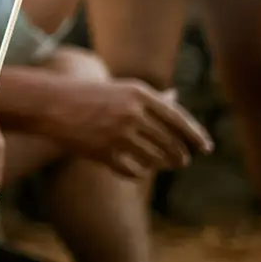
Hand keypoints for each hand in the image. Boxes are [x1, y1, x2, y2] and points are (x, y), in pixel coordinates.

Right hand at [47, 79, 212, 178]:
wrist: (54, 105)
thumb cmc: (92, 96)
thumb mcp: (124, 89)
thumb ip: (152, 98)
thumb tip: (177, 97)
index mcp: (140, 94)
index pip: (178, 119)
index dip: (195, 135)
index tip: (207, 148)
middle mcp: (132, 113)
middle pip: (169, 142)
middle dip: (181, 155)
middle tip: (184, 161)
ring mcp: (117, 133)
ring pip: (154, 159)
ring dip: (163, 165)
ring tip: (166, 165)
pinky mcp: (103, 152)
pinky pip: (131, 170)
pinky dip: (138, 172)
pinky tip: (140, 170)